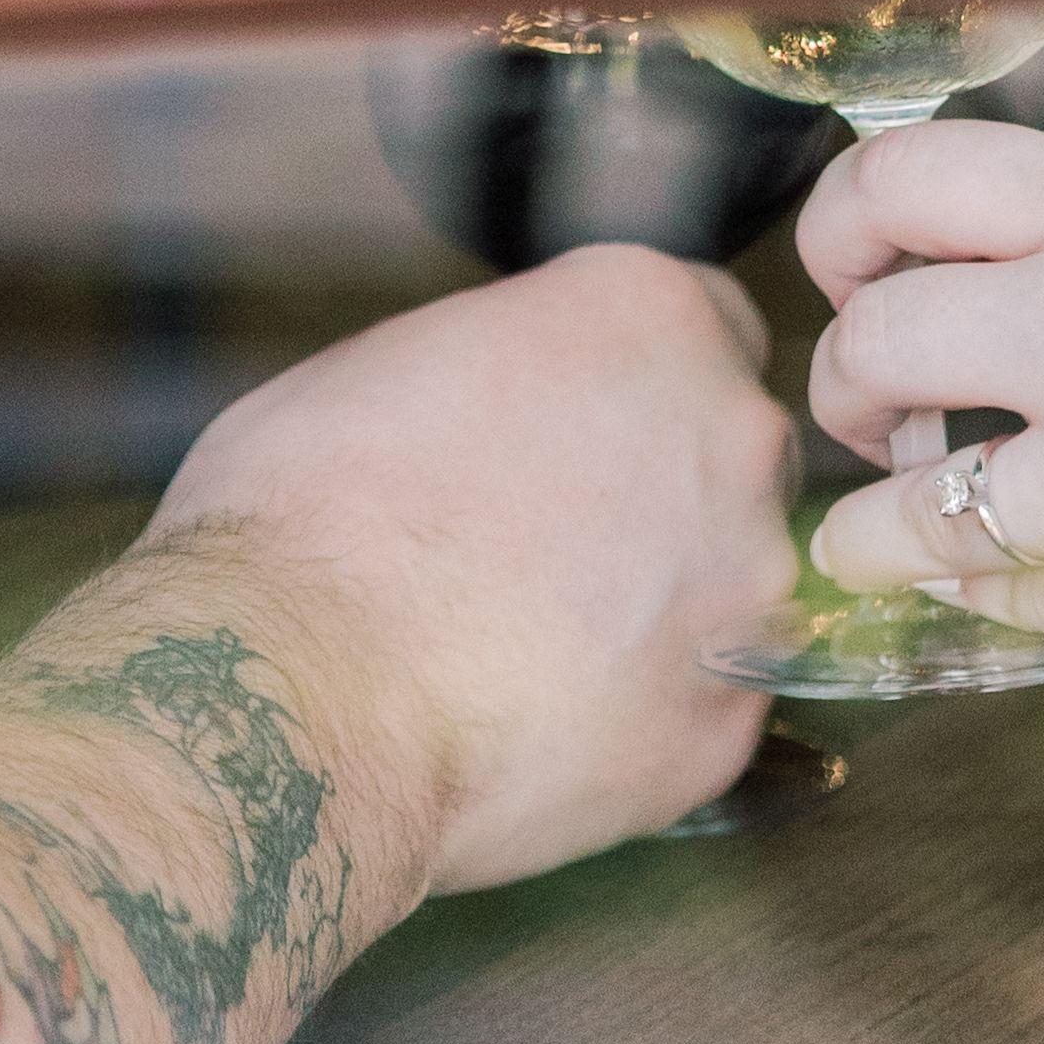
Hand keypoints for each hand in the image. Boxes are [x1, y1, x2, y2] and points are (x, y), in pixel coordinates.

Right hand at [151, 240, 784, 893]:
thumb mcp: (386, 362)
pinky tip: (549, 730)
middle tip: (552, 548)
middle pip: (733, 453)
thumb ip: (499, 363)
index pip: (708, 322)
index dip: (639, 383)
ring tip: (538, 654)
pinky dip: (645, 721)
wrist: (299, 690)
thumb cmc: (308, 514)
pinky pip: (705, 709)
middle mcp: (729, 433)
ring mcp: (744, 587)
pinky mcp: (728, 726)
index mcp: (646, 313)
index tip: (589, 430)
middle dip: (667, 493)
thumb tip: (507, 399)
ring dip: (665, 610)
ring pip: (730, 589)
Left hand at [796, 116, 1043, 714]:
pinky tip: (1013, 581)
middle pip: (875, 341)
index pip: (906, 180)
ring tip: (879, 532)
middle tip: (862, 414)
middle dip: (840, 387)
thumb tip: (981, 262)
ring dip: (875, 528)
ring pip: (912, 509)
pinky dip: (994, 596)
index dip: (840, 229)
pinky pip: (1018, 603)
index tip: (844, 273)